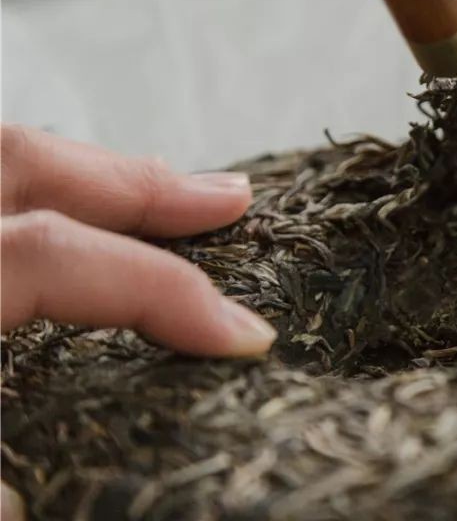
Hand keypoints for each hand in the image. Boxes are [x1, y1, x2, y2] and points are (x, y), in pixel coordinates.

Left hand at [0, 126, 277, 520]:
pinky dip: (39, 193)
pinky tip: (74, 220)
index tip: (244, 335)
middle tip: (232, 199)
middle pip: (23, 163)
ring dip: (92, 172)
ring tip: (169, 191)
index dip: (159, 289)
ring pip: (1, 159)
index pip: (46, 255)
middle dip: (139, 182)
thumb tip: (26, 505)